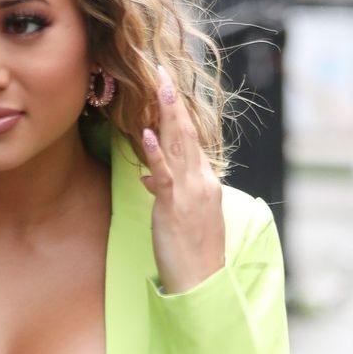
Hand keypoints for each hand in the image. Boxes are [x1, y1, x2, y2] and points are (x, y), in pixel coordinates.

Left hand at [137, 65, 225, 293]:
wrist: (202, 282)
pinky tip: (147, 134)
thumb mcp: (182, 216)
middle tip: (163, 71)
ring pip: (178, 146)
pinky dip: (155, 154)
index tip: (168, 87)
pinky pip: (164, 176)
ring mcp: (190, 192)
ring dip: (168, 115)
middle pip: (186, 134)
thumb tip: (149, 178)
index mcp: (205, 181)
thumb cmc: (193, 253)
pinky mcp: (174, 208)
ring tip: (160, 86)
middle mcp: (202, 181)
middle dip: (174, 101)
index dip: (178, 112)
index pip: (190, 139)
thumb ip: (168, 192)